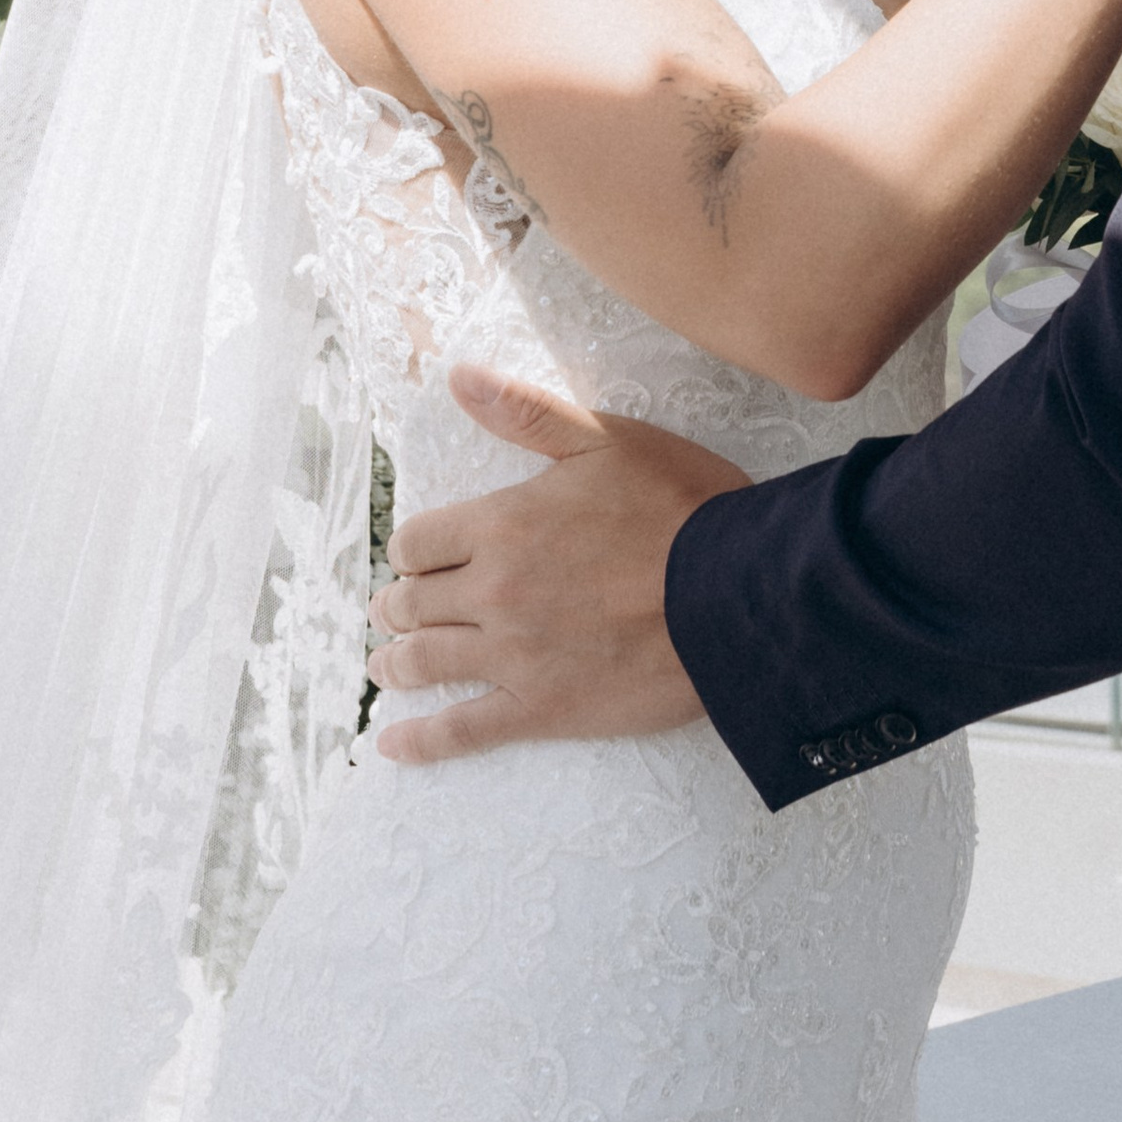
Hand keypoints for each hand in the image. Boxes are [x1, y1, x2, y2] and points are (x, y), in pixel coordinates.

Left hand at [367, 364, 747, 762]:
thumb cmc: (681, 508)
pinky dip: (421, 740)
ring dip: (394, 663)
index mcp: (503, 524)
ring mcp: (514, 655)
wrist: (738, 593)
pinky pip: (463, 731)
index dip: (412, 548)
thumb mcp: (607, 439)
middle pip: (412, 602)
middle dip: (396, 604)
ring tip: (384, 666)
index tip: (418, 557)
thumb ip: (526, 411)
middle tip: (392, 610)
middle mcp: (495, 591)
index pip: (418, 540)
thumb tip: (458, 376)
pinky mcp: (543, 707)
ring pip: (426, 662)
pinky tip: (393, 745)